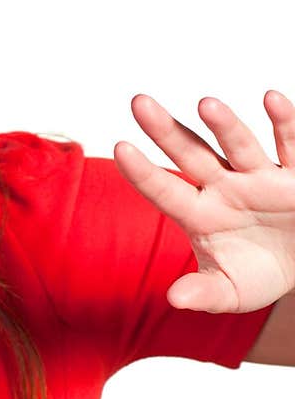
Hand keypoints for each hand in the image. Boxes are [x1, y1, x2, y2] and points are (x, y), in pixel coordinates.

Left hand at [113, 90, 294, 313]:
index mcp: (200, 214)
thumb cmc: (258, 273)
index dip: (143, 173)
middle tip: (138, 102)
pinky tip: (271, 99)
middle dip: (165, 130)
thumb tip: (175, 299)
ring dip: (224, 125)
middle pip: (191, 154)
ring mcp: (259, 177)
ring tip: (206, 105)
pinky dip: (283, 123)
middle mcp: (224, 187)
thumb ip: (203, 293)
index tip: (120, 148)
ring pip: (238, 145)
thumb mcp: (230, 292)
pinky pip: (290, 145)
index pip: (164, 190)